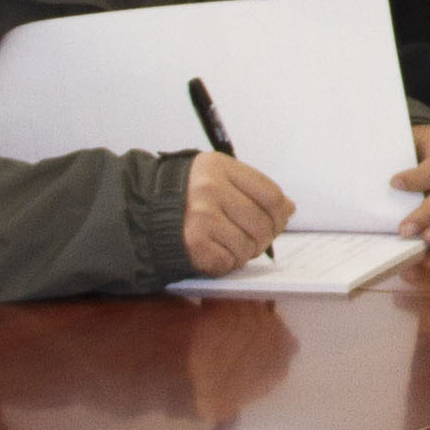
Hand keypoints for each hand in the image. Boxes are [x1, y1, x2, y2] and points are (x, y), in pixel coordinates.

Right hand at [180, 153, 292, 275]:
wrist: (141, 211)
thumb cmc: (185, 195)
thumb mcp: (216, 176)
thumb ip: (252, 188)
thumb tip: (288, 208)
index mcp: (219, 167)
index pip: (271, 194)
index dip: (280, 214)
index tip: (276, 221)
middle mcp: (210, 189)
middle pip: (263, 223)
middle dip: (264, 238)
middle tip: (254, 240)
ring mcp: (201, 217)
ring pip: (248, 245)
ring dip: (244, 252)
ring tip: (230, 245)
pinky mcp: (193, 243)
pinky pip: (228, 261)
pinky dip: (226, 263)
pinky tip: (215, 252)